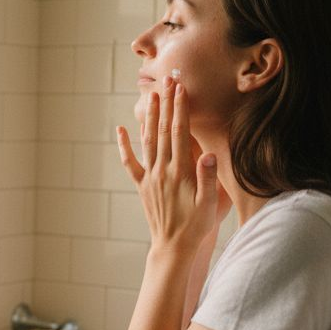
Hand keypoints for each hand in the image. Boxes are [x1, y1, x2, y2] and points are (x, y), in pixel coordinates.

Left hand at [116, 76, 221, 258]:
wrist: (173, 247)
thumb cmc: (196, 226)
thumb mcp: (209, 205)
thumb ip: (207, 178)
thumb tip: (206, 153)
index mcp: (180, 172)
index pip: (179, 133)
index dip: (180, 109)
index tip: (180, 88)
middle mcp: (161, 171)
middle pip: (162, 131)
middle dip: (166, 104)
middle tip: (167, 82)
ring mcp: (150, 178)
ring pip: (147, 141)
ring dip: (149, 117)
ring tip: (152, 96)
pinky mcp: (142, 186)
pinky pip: (131, 162)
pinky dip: (125, 145)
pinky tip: (121, 128)